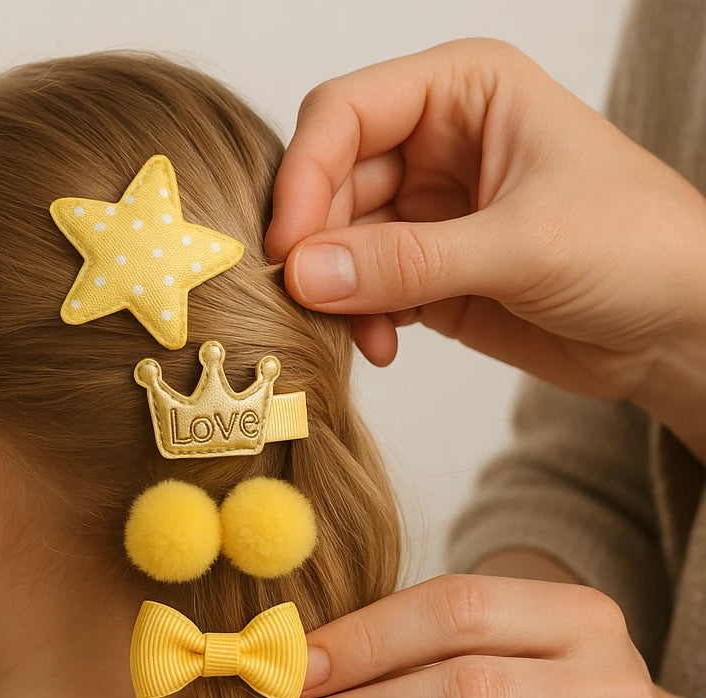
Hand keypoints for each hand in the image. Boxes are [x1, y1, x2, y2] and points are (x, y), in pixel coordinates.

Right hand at [265, 39, 705, 411]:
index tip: (288, 246)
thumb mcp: (522, 246)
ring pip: (338, 244)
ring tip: (361, 335)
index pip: (346, 114)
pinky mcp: (427, 274)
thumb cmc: (640, 248)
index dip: (306, 175)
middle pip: (331, 183)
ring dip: (336, 293)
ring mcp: (428, 214)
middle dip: (317, 245)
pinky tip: (383, 346)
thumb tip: (303, 274)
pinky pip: (362, 291)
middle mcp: (436, 146)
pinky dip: (359, 321)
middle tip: (308, 302)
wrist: (678, 329)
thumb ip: (408, 261)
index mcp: (463, 94)